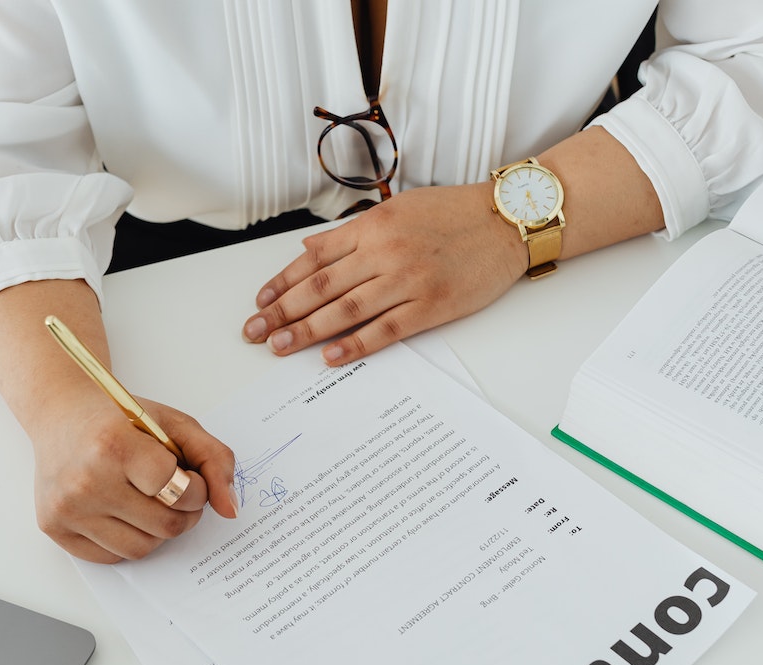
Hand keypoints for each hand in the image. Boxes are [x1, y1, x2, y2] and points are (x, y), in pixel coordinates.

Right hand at [0, 277, 237, 563]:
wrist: (61, 414)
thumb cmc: (120, 418)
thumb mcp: (175, 424)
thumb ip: (214, 460)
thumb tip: (231, 510)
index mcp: (114, 445)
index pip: (179, 490)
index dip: (197, 489)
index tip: (191, 478)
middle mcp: (86, 481)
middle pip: (165, 526)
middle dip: (184, 513)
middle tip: (177, 493)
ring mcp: (66, 508)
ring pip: (141, 548)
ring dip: (158, 531)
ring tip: (151, 502)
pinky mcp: (53, 527)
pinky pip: (110, 556)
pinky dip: (128, 539)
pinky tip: (124, 512)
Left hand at [241, 182, 525, 365]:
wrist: (507, 220)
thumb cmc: (454, 213)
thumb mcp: (398, 209)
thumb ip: (352, 232)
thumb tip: (310, 250)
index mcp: (373, 226)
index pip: (315, 258)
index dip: (282, 283)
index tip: (260, 302)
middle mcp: (384, 251)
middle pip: (321, 287)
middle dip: (282, 312)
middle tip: (255, 332)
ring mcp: (408, 279)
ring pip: (345, 310)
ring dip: (307, 331)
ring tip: (280, 347)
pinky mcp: (431, 305)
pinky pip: (385, 329)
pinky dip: (355, 344)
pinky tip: (330, 357)